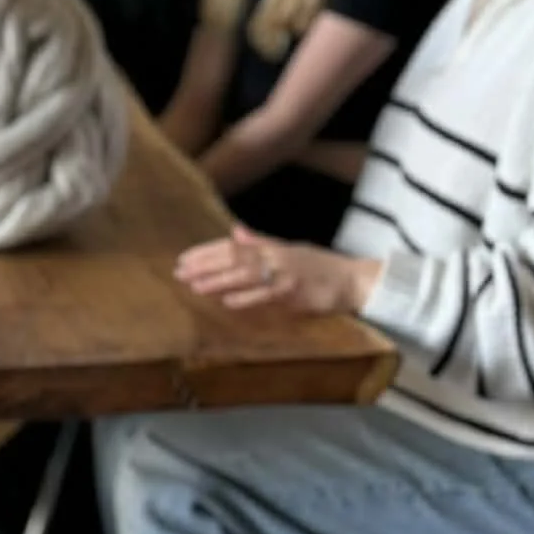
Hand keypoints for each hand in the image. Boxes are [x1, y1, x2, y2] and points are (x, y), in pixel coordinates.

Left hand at [174, 225, 379, 315]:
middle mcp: (276, 255)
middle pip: (233, 258)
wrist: (353, 280)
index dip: (206, 252)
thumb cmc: (320, 267)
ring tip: (195, 285)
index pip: (232, 246)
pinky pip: (266, 295)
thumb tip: (235, 231)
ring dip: (218, 280)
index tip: (183, 259)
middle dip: (204, 265)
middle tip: (179, 272)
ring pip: (245, 275)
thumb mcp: (288, 250)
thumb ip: (260, 243)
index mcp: (272, 246)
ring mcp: (285, 273)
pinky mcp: (295, 292)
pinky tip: (227, 301)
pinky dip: (246, 297)